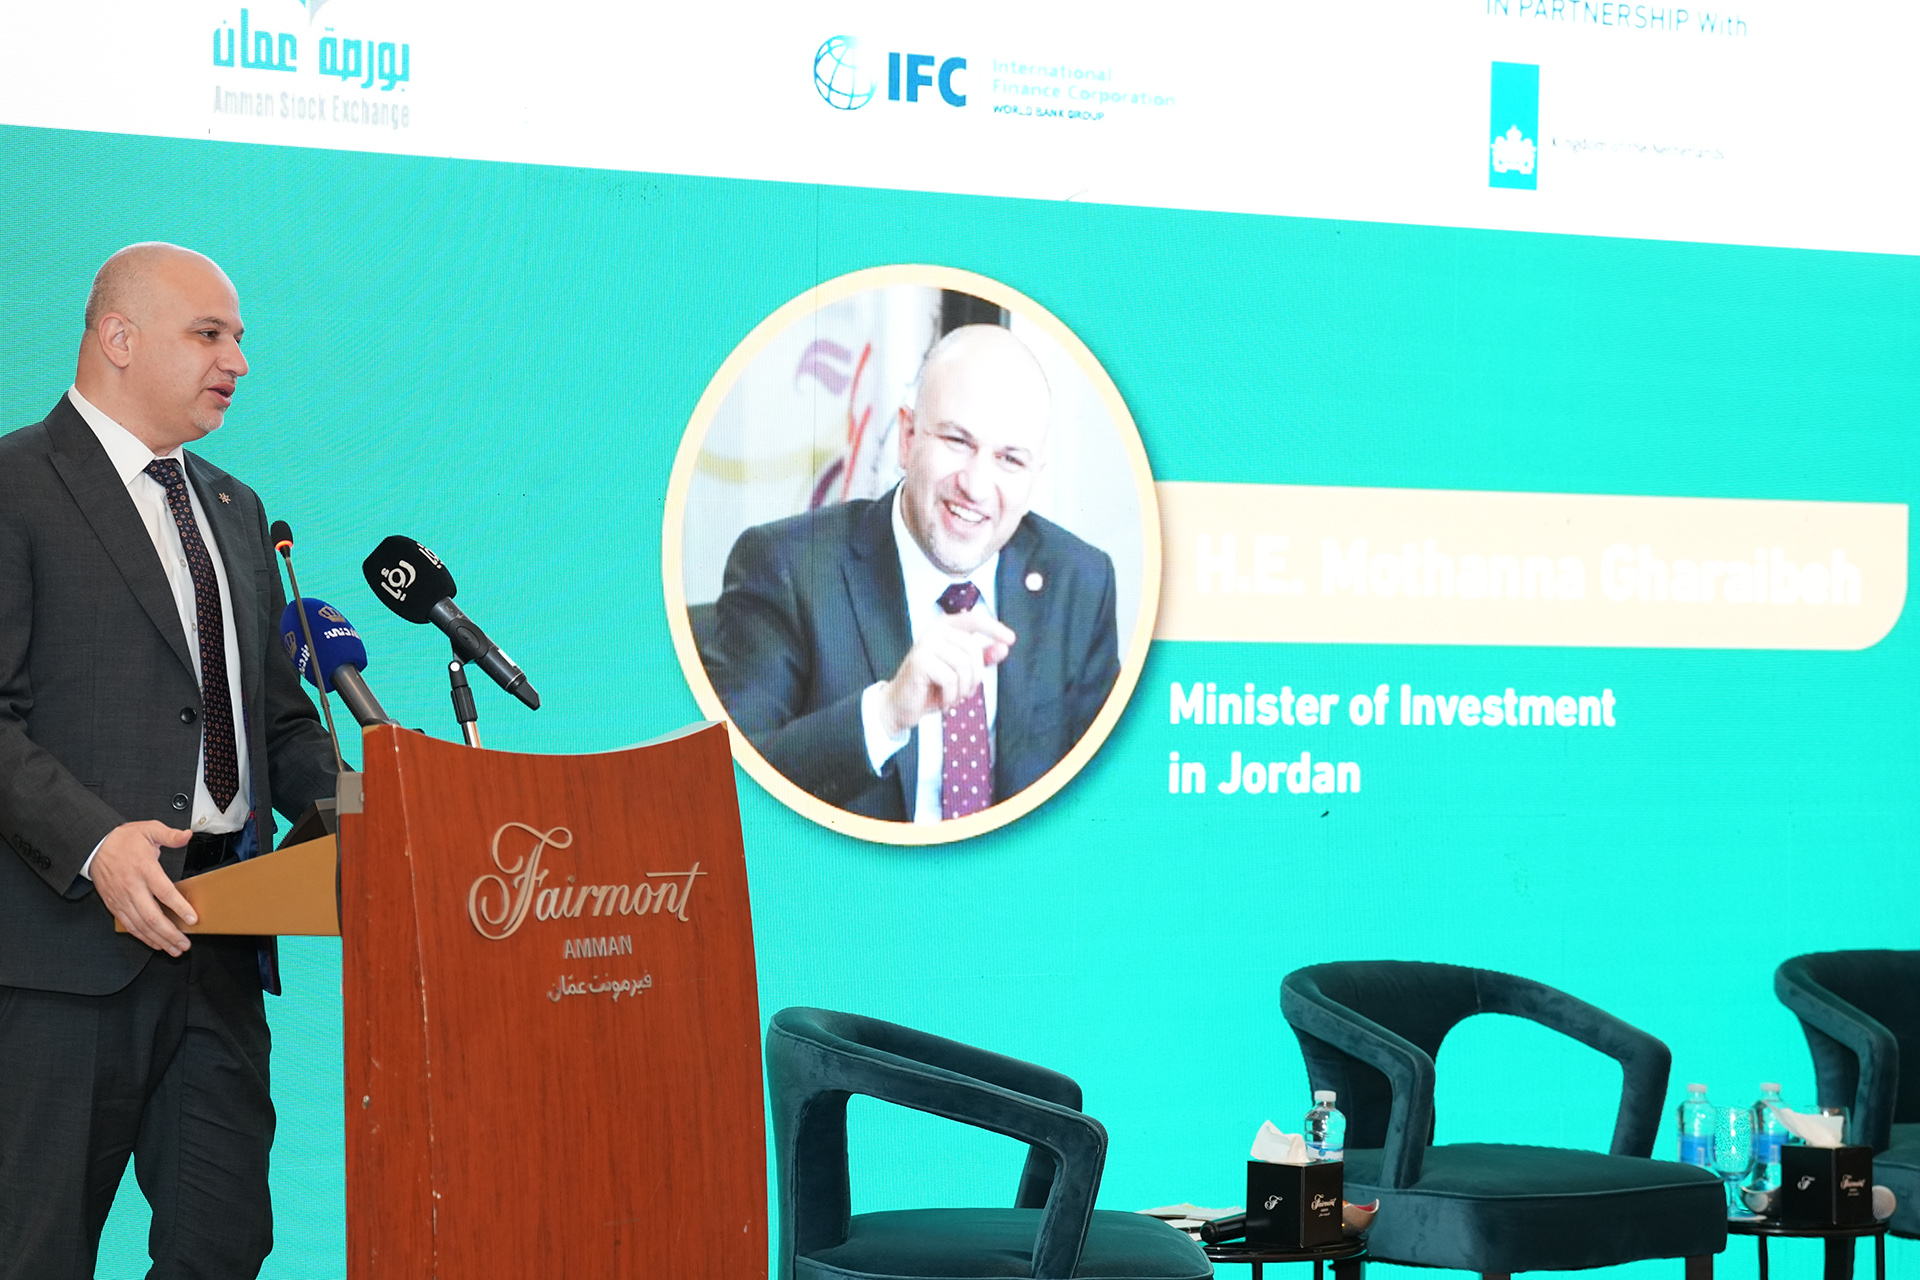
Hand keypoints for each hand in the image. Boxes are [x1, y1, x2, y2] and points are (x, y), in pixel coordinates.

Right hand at [90, 821, 195, 954]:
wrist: (94, 846)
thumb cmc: (124, 840)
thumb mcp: (148, 829)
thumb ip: (169, 835)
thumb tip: (187, 835)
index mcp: (144, 869)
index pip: (164, 892)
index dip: (179, 907)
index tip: (192, 919)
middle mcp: (132, 887)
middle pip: (152, 916)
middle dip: (170, 933)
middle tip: (185, 944)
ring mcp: (121, 899)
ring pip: (141, 925)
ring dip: (159, 939)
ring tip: (175, 949)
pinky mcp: (114, 905)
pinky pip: (129, 925)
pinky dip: (143, 937)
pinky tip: (155, 943)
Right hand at [881, 610, 1016, 735]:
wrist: (900, 706)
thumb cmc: (931, 688)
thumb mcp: (962, 672)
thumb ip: (982, 658)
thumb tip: (1005, 646)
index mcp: (944, 628)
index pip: (973, 620)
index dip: (994, 628)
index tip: (1011, 640)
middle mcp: (933, 631)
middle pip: (972, 649)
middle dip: (974, 677)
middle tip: (964, 692)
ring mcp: (925, 644)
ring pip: (963, 665)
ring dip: (963, 689)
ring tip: (952, 697)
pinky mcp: (919, 661)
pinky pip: (950, 678)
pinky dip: (951, 696)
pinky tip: (942, 701)